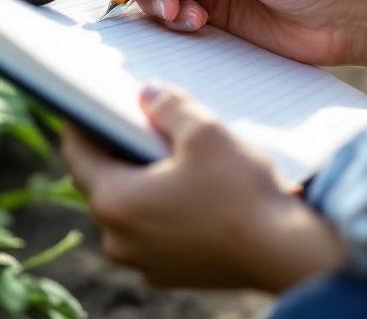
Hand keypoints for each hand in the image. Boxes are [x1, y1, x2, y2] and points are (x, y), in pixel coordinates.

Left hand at [61, 84, 344, 291]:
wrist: (291, 254)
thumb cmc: (244, 193)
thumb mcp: (204, 131)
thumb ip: (165, 105)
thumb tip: (145, 92)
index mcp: (114, 201)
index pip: (76, 153)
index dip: (79, 121)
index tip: (84, 98)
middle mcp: (118, 239)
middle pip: (97, 181)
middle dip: (109, 148)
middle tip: (127, 118)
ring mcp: (143, 261)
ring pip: (124, 208)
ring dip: (135, 179)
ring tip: (160, 150)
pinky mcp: (170, 273)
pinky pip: (150, 232)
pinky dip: (157, 208)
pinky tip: (183, 187)